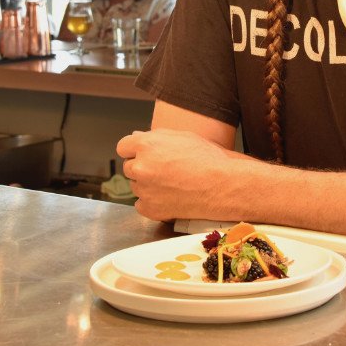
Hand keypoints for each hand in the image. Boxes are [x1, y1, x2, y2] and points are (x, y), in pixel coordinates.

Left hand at [116, 128, 246, 221]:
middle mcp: (141, 166)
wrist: (222, 186)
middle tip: (163, 171)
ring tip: (171, 184)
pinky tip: (168, 197)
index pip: (123, 147)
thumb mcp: (182, 137)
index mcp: (147, 145)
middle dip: (142, 168)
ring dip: (147, 185)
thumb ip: (156, 136)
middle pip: (129, 167)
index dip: (134, 150)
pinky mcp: (149, 209)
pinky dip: (151, 202)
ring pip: (136, 186)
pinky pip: (141, 204)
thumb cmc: (207, 158)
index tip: (143, 155)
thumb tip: (137, 136)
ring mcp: (143, 189)